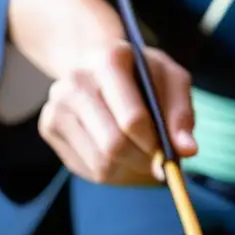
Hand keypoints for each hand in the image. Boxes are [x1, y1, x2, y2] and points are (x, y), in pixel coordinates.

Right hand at [37, 40, 196, 184]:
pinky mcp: (49, 127)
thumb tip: (186, 150)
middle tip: (159, 168)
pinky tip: (122, 159)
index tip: (169, 158)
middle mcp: (75, 80)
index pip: (132, 119)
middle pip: (113, 145)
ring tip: (144, 163)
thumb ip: (182, 113)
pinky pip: (87, 169)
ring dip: (130, 173)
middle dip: (142, 164)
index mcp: (107, 60)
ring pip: (100, 164)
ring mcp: (56, 104)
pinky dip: (112, 174)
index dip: (155, 147)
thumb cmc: (142, 76)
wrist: (98, 66)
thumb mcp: (171, 81)